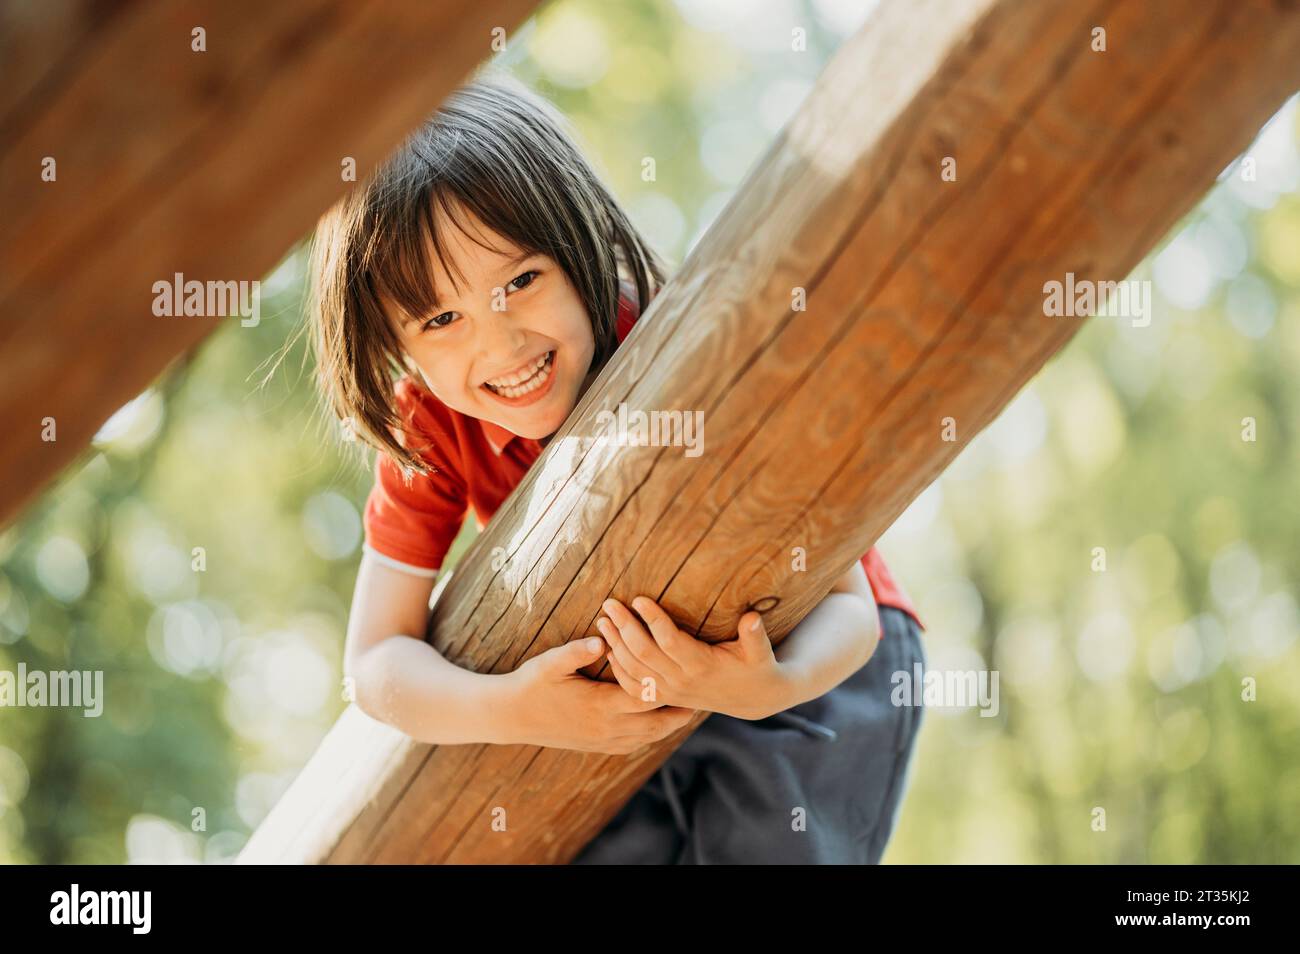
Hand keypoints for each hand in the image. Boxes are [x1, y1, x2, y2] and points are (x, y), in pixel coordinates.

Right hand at [503, 636, 698, 754]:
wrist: (509, 717)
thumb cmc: (530, 684)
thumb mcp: (550, 663)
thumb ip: (577, 651)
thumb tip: (601, 640)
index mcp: (600, 705)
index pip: (646, 699)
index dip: (669, 690)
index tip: (688, 678)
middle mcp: (606, 728)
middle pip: (654, 726)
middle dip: (677, 715)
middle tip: (700, 702)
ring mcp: (601, 741)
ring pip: (645, 739)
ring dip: (666, 727)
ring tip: (684, 714)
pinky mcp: (594, 746)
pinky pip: (631, 746)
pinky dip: (649, 736)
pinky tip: (655, 727)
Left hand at [596, 596, 787, 720]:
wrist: (751, 697)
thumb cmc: (756, 665)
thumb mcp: (760, 651)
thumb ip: (755, 636)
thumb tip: (753, 618)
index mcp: (703, 665)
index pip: (670, 641)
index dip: (653, 620)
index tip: (639, 598)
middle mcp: (682, 681)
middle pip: (644, 653)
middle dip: (624, 627)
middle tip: (609, 603)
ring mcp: (671, 692)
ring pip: (634, 670)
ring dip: (616, 644)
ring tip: (602, 620)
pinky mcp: (665, 697)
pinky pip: (634, 687)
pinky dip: (619, 670)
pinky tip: (609, 649)